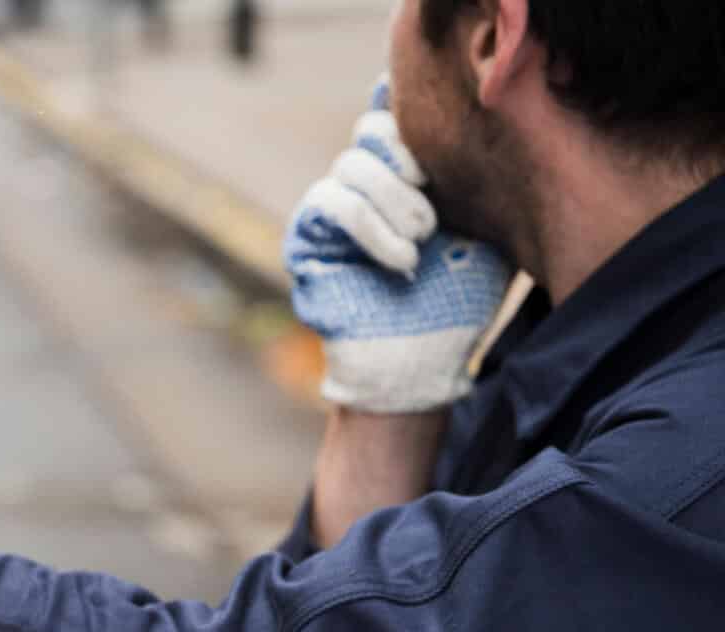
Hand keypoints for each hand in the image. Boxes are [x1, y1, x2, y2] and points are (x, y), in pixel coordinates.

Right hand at [284, 77, 513, 412]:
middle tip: (434, 202)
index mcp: (405, 173)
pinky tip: (402, 261)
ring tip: (423, 241)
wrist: (420, 362)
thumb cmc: (460, 300)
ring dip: (396, 201)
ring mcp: (330, 207)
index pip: (392, 111)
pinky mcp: (306, 236)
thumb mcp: (486, 227)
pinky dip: (372, 228)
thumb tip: (494, 111)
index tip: (442, 115)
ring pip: (353, 164)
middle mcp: (364, 184)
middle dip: (408, 156)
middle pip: (372, 127)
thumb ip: (481, 174)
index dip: (405, 100)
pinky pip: (333, 203)